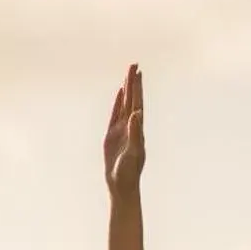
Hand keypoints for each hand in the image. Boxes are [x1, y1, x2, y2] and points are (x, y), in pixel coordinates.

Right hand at [104, 62, 144, 196]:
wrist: (121, 185)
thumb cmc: (129, 172)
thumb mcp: (133, 152)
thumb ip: (135, 133)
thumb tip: (137, 114)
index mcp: (137, 128)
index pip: (138, 103)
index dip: (138, 88)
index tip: (138, 72)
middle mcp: (131, 126)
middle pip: (132, 100)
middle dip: (133, 82)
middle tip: (134, 64)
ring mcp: (121, 130)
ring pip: (124, 105)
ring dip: (127, 90)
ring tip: (128, 75)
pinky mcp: (112, 135)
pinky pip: (115, 114)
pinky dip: (118, 103)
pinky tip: (119, 94)